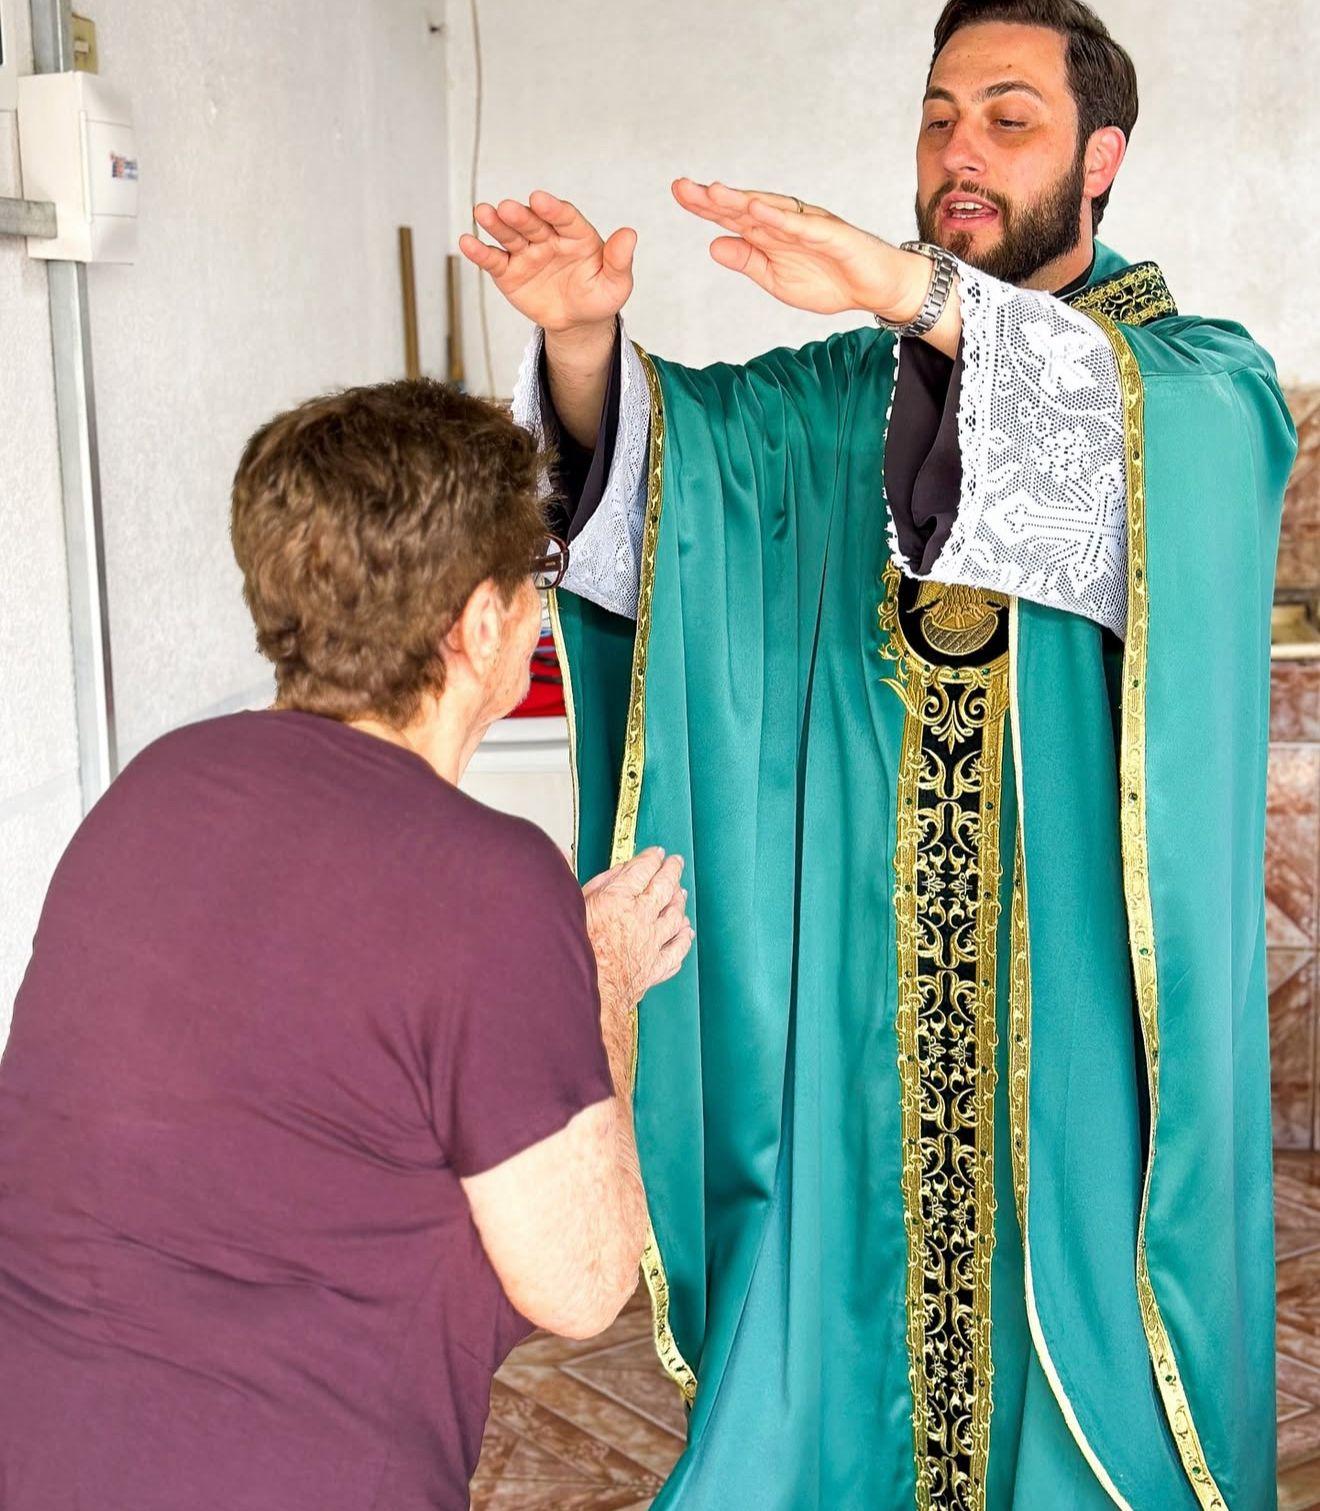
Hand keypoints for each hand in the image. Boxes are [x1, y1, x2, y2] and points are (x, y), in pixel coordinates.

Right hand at [458, 191, 635, 335]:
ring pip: (510, 235)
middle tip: (507, 208)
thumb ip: (620, 260)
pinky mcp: (508, 271)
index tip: (540, 200)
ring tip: (483, 213)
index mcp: (576, 235)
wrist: (577, 323)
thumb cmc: (598, 298)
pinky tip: (467, 242)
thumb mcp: (616, 284)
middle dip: (520, 216)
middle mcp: (548, 238)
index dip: (552, 209)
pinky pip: (493, 260)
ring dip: (495, 224)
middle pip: (532, 223)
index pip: (564, 217)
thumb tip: (630, 234)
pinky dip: (480, 252)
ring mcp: (526, 253)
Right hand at [583, 849, 693, 1018]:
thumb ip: (597, 886)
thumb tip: (613, 872)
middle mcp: (640, 919)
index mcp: (619, 900)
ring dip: (679, 902)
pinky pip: (677, 951)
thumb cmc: (571, 954)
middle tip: (675, 862)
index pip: (643, 869)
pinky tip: (686, 934)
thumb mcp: (575, 908)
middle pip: (664, 887)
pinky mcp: (653, 968)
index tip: (657, 853)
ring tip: (681, 894)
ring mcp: (651, 944)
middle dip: (672, 871)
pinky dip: (683, 940)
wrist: (581, 994)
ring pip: (675, 917)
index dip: (652, 857)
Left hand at [671, 178, 928, 321]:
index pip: (733, 218)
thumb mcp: (777, 280)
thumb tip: (714, 245)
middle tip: (682, 187)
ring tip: (713, 192)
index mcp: (771, 235)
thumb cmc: (831, 280)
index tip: (679, 194)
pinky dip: (779, 217)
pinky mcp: (831, 234)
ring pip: (770, 210)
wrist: (876, 289)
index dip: (706, 207)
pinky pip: (802, 225)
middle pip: (745, 208)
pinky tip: (757, 209)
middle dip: (714, 199)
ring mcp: (808, 226)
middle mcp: (786, 223)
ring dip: (741, 200)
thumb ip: (748, 261)